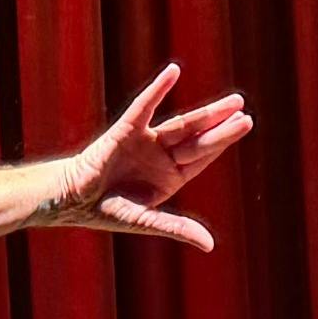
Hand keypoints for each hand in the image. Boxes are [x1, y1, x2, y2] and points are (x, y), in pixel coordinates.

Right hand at [39, 63, 251, 249]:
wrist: (72, 199)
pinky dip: (158, 90)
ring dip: (205, 113)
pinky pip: (144, 107)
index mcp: (170, 176)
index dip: (223, 141)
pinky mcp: (125, 130)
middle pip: (198, 138)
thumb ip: (178, 228)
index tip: (245, 123)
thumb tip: (210, 246)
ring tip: (231, 100)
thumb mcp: (146, 220)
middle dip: (221, 125)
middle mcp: (162, 156)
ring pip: (181, 124)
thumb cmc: (107, 211)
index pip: (202, 156)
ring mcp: (146, 141)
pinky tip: (174, 73)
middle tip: (243, 109)